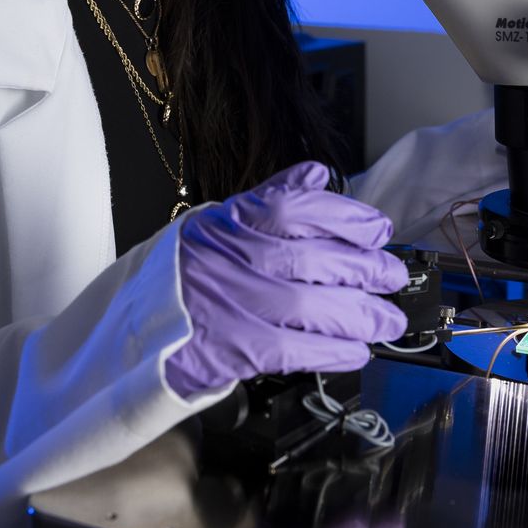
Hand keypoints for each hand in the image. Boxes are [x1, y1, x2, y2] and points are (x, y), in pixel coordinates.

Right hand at [166, 161, 409, 400]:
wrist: (134, 335)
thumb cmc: (186, 278)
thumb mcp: (219, 227)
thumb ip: (270, 201)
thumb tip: (318, 176)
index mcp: (228, 223)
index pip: (294, 207)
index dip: (345, 215)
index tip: (378, 229)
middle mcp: (228, 259)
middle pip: (313, 259)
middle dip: (366, 269)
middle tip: (393, 277)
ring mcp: (229, 305)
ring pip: (311, 306)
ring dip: (362, 315)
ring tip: (388, 321)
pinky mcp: (230, 351)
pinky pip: (295, 349)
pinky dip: (333, 351)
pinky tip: (356, 351)